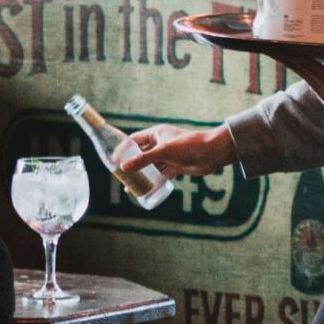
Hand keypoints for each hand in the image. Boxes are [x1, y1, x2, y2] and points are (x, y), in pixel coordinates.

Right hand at [120, 124, 236, 177]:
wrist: (211, 153)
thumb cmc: (188, 146)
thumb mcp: (163, 151)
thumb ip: (143, 160)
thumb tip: (123, 167)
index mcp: (156, 133)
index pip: (134, 140)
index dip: (123, 150)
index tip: (112, 161)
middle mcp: (161, 143)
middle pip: (141, 154)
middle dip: (130, 165)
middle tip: (119, 176)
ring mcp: (168, 156)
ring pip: (150, 166)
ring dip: (140, 175)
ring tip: (128, 186)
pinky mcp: (176, 166)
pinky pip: (160, 175)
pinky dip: (152, 181)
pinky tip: (144, 189)